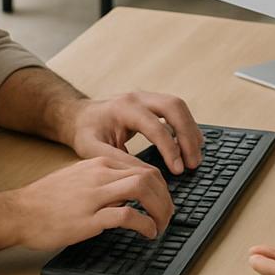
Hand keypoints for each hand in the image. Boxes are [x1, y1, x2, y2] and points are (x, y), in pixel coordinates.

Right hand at [10, 156, 173, 251]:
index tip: (164, 202)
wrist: (18, 212)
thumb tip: (126, 196)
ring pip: (143, 190)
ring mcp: (94, 195)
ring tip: (162, 225)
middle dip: (166, 198)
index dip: (161, 187)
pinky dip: (145, 224)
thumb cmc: (45, 200)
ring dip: (160, 209)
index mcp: (98, 163)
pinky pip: (127, 216)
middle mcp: (100, 174)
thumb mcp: (78, 179)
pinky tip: (148, 233)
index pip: (142, 168)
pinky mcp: (88, 218)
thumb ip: (102, 182)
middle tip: (169, 216)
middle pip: (148, 176)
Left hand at [66, 91, 203, 175]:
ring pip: (179, 106)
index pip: (155, 126)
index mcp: (123, 108)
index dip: (170, 149)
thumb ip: (118, 161)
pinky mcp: (152, 103)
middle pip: (174, 107)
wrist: (79, 116)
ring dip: (190, 130)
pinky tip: (190, 145)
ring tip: (195, 156)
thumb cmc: (85, 133)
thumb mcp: (93, 150)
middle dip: (187, 136)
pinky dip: (186, 126)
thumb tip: (147, 176)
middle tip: (193, 163)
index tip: (178, 170)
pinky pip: (176, 110)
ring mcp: (146, 97)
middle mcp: (138, 97)